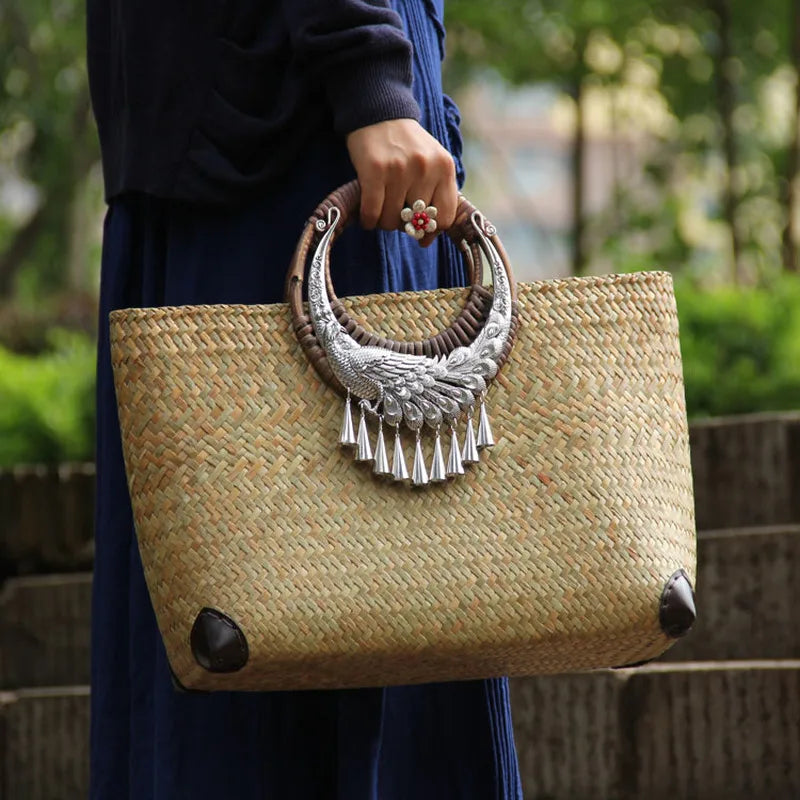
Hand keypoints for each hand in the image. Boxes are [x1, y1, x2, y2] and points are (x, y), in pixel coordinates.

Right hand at [346, 119, 457, 246]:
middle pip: (415, 222)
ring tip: (380, 210)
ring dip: (383, 222)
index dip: (432, 232)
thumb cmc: (406, 145)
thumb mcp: (432, 162)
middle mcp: (425, 168)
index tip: (421, 235)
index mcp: (444, 167)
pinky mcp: (374, 171)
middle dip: (403, 225)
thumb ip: (435, 194)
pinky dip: (368, 220)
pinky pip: (372, 212)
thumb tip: (425, 240)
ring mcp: (399, 169)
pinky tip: (367, 215)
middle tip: (394, 214)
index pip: (445, 217)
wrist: (379, 112)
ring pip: (391, 220)